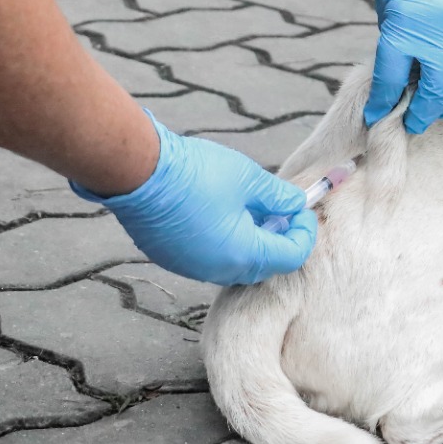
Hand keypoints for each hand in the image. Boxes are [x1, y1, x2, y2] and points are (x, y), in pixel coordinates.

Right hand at [72, 114, 316, 285]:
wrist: (138, 173)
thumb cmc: (196, 174)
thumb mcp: (248, 178)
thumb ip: (278, 196)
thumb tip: (296, 203)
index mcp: (244, 255)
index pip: (292, 257)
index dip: (304, 233)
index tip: (303, 209)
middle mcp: (219, 270)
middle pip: (265, 264)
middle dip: (280, 239)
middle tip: (282, 210)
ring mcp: (193, 267)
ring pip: (236, 263)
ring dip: (252, 241)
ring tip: (253, 209)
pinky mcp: (173, 259)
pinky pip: (210, 257)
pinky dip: (225, 241)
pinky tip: (223, 212)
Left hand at [363, 0, 442, 133]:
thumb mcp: (391, 11)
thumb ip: (398, 47)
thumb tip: (403, 82)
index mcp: (404, 30)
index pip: (390, 82)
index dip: (382, 103)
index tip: (377, 116)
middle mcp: (440, 37)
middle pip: (434, 92)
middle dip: (421, 113)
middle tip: (411, 122)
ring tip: (438, 107)